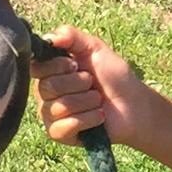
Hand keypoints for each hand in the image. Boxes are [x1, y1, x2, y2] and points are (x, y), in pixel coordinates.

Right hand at [28, 25, 152, 147]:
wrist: (134, 105)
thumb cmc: (114, 77)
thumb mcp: (95, 48)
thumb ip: (71, 36)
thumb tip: (49, 37)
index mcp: (50, 71)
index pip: (36, 67)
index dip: (57, 66)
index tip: (76, 64)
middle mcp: (45, 93)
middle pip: (47, 87)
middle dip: (78, 84)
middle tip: (92, 84)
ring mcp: (51, 115)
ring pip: (58, 107)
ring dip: (87, 102)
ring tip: (98, 101)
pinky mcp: (60, 134)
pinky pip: (62, 127)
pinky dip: (87, 119)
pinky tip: (98, 116)